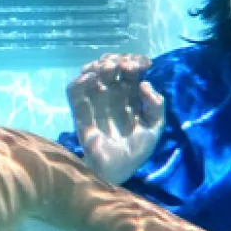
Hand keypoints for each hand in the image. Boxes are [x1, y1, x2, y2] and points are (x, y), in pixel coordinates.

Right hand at [67, 53, 164, 183]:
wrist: (116, 169)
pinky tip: (92, 78)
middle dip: (117, 60)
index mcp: (131, 95)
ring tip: (108, 69)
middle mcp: (112, 94)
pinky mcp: (79, 111)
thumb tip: (144, 84)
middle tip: (125, 67)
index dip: (135, 61)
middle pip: (110, 66)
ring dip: (99, 65)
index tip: (143, 63)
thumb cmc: (136, 150)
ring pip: (91, 72)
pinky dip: (80, 79)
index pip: (130, 70)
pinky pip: (74, 90)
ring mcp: (95, 101)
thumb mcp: (155, 127)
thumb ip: (155, 106)